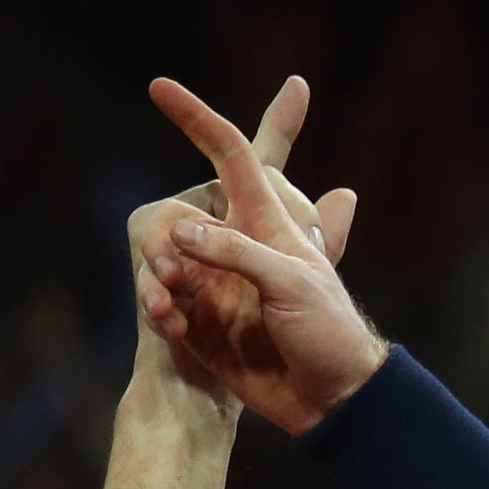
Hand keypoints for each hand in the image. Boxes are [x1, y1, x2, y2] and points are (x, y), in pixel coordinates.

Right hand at [138, 76, 390, 430]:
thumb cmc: (328, 335)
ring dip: (157, 275)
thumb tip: (180, 228)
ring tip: (168, 304)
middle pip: (177, 213)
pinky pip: (161, 300)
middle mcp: (235, 244)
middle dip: (165, 238)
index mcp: (267, 222)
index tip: (159, 86)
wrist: (331, 401)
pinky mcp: (199, 319)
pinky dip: (158, 309)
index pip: (233, 156)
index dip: (198, 119)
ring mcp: (213, 281)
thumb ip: (237, 250)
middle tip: (175, 272)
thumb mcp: (292, 284)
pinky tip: (172, 328)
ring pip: (162, 257)